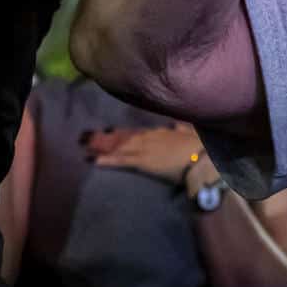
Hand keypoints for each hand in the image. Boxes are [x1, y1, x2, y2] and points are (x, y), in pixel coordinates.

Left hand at [82, 122, 204, 183]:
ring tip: (83, 144)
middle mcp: (149, 137)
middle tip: (84, 135)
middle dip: (104, 137)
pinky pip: (121, 161)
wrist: (203, 160)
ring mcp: (145, 149)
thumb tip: (177, 124)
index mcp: (161, 132)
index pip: (135, 132)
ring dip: (100, 146)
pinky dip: (106, 160)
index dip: (119, 133)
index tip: (106, 131)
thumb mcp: (193, 134)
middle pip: (122, 137)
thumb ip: (183, 129)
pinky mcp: (143, 163)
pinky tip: (92, 161)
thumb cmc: (201, 149)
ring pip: (118, 146)